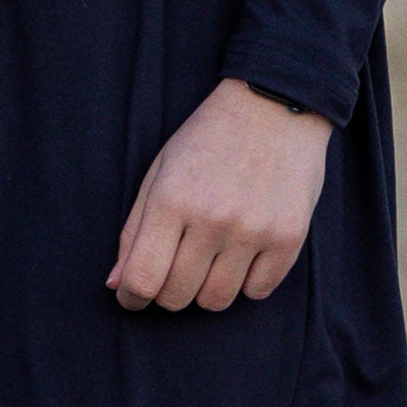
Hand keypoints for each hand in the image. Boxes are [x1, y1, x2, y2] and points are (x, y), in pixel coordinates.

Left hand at [108, 78, 329, 315]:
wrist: (274, 105)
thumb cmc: (208, 139)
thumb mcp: (160, 171)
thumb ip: (135, 230)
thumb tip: (117, 284)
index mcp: (172, 200)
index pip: (143, 278)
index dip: (131, 298)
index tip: (133, 297)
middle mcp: (213, 218)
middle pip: (177, 296)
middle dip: (167, 293)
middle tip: (174, 271)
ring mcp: (253, 230)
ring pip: (217, 301)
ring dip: (206, 290)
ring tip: (209, 261)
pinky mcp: (289, 237)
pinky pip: (257, 291)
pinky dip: (245, 283)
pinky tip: (242, 256)